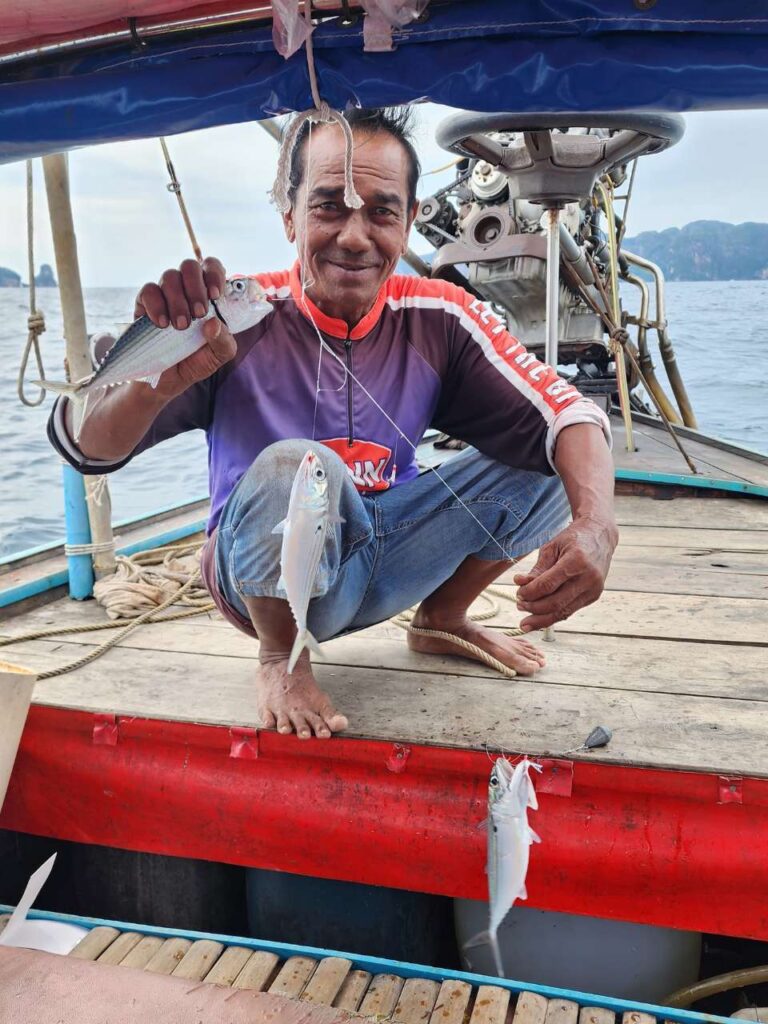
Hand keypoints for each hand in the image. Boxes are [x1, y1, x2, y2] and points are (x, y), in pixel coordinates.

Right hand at [134, 257, 235, 396]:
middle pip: (189, 266)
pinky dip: (156, 305)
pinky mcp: (144, 304)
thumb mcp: (218, 356)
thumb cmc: (196, 362)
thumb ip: (224, 341)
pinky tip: (162, 324)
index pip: (212, 267)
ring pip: (169, 276)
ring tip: (181, 326)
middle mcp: (186, 290)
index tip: (215, 296)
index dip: (214, 274)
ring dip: (178, 300)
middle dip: (196, 288)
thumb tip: (213, 323)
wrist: (167, 380)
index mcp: (208, 296)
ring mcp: (165, 294)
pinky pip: (148, 291)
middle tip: (198, 314)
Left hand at [513, 516, 618, 631]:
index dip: (529, 593)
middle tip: (519, 605)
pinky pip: (570, 610)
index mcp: (576, 561)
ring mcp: (593, 589)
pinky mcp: (594, 596)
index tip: (518, 594)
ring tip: (526, 621)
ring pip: (563, 612)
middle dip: (533, 608)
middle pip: (555, 603)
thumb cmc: (573, 538)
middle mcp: (588, 577)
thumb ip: (537, 568)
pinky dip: (554, 615)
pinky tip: (540, 618)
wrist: (600, 535)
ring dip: (542, 619)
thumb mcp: (552, 547)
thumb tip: (520, 583)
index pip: (547, 585)